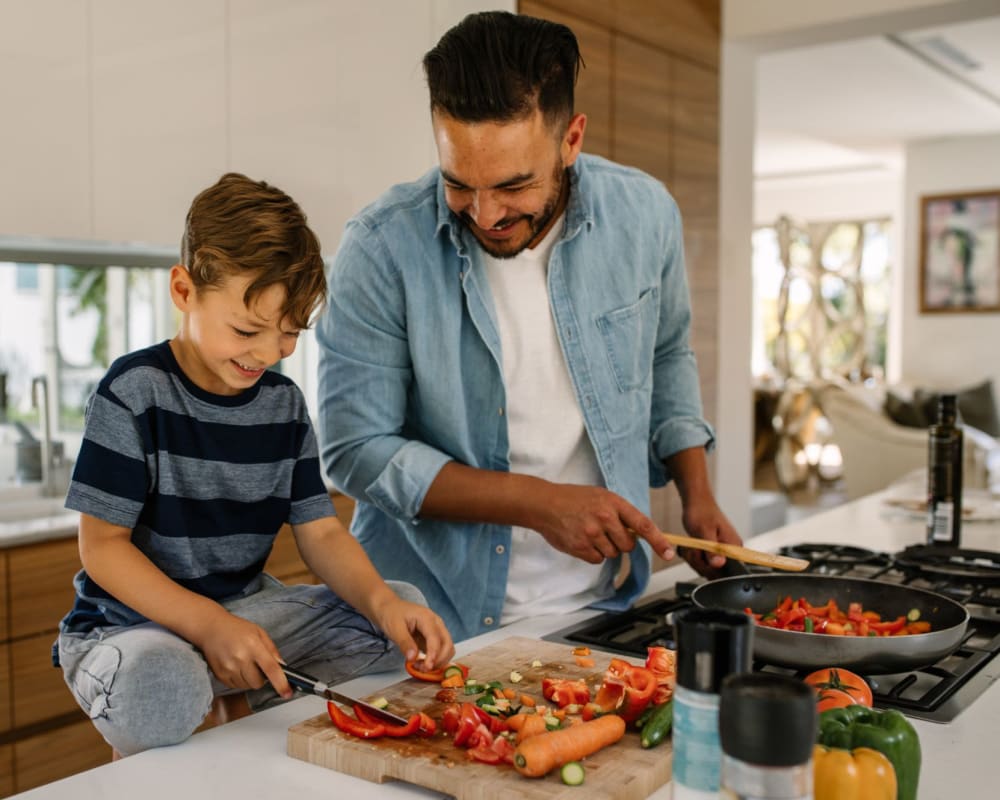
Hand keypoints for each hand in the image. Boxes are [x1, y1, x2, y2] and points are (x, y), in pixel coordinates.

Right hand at [190, 609, 291, 698]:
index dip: (281, 683)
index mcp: (254, 646)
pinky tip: (236, 666)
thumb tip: (282, 666)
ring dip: (250, 679)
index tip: (287, 693)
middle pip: (258, 683)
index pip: (271, 668)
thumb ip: (272, 650)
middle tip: (257, 666)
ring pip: (247, 686)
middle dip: (262, 678)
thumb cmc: (237, 629)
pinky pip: (235, 686)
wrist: (211, 628)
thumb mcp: (259, 632)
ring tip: (245, 663)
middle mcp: (240, 658)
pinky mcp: (220, 675)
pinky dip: (239, 680)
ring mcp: (228, 668)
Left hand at [372, 597, 454, 670]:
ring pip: (447, 649)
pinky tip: (422, 663)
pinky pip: (441, 651)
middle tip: (422, 669)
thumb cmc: (392, 614)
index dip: (433, 655)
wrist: (390, 608)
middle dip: (438, 660)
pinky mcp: (434, 638)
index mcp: (427, 617)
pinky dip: (435, 660)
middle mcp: (436, 623)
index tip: (427, 667)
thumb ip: (405, 643)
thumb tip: (413, 658)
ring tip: (420, 666)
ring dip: (438, 661)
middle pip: (447, 644)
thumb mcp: (395, 628)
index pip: (435, 638)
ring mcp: (437, 630)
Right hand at [530, 483, 674, 563]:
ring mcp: (592, 534)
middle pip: (628, 545)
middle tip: (606, 531)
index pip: (643, 525)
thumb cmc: (574, 498)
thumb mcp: (601, 496)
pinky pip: (597, 559)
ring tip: (589, 532)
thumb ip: (620, 513)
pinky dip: (592, 553)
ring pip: (612, 554)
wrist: (544, 504)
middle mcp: (604, 518)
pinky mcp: (580, 547)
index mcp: (613, 503)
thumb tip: (638, 533)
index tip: (669, 553)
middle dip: (621, 542)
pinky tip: (582, 540)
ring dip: (605, 547)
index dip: (659, 541)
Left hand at [678, 496, 742, 577]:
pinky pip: (704, 563)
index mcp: (734, 547)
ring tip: (691, 545)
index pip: (727, 571)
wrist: (696, 502)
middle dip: (699, 562)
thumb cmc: (701, 512)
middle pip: (715, 572)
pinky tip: (691, 548)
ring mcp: (722, 553)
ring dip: (694, 559)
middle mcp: (731, 552)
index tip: (700, 555)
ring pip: (707, 568)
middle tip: (692, 548)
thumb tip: (719, 564)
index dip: (710, 568)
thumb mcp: (704, 531)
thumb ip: (712, 550)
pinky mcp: (714, 552)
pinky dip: (694, 557)